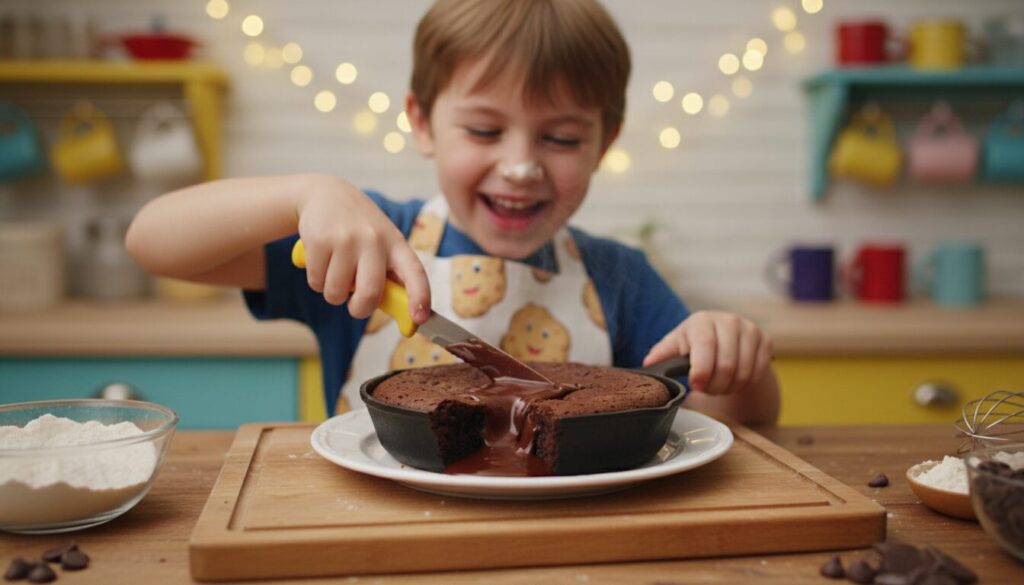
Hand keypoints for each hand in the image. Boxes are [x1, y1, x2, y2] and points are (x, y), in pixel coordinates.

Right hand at [296, 175, 429, 322]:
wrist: (326, 194)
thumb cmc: (360, 230)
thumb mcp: (382, 243)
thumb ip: (390, 274)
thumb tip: (404, 314)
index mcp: (396, 244)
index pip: (415, 272)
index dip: (420, 297)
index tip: (419, 319)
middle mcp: (374, 240)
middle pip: (370, 293)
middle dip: (359, 309)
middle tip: (355, 306)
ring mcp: (346, 239)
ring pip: (337, 293)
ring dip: (333, 293)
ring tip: (336, 271)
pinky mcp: (319, 240)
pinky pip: (316, 282)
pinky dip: (317, 281)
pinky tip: (322, 261)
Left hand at [642, 311, 772, 395]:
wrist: (725, 338)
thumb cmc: (695, 343)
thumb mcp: (677, 345)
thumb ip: (663, 354)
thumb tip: (647, 364)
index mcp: (702, 320)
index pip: (705, 345)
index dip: (701, 369)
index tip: (695, 385)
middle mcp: (728, 320)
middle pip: (726, 363)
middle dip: (714, 385)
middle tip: (706, 389)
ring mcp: (749, 329)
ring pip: (743, 371)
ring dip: (729, 387)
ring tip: (718, 386)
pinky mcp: (765, 340)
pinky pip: (757, 373)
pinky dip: (744, 384)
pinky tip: (734, 381)